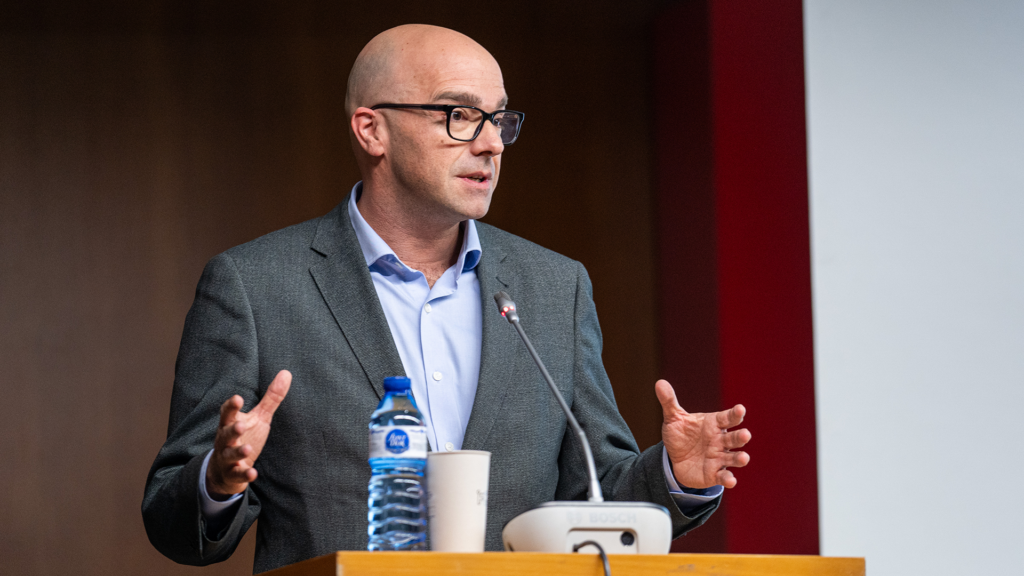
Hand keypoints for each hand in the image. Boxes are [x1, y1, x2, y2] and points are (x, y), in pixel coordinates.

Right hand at [205, 370, 291, 497]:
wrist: (225, 469)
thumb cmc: (244, 436)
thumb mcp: (259, 417)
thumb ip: (271, 398)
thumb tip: (286, 372)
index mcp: (230, 423)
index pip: (227, 413)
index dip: (231, 406)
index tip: (238, 398)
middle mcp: (226, 439)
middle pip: (226, 433)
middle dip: (233, 429)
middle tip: (241, 425)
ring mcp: (227, 457)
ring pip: (230, 454)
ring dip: (238, 451)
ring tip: (248, 449)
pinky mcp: (233, 473)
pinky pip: (237, 474)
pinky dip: (244, 474)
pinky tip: (253, 473)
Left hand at [655, 379, 750, 488]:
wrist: (674, 458)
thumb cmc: (681, 434)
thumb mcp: (673, 418)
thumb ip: (669, 401)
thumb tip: (659, 383)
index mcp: (714, 424)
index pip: (727, 417)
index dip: (735, 414)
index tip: (740, 409)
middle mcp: (720, 440)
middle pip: (734, 438)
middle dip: (740, 437)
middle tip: (745, 435)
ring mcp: (719, 458)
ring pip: (733, 458)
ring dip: (740, 458)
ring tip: (744, 458)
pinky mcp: (715, 474)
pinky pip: (723, 476)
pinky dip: (728, 479)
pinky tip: (730, 481)